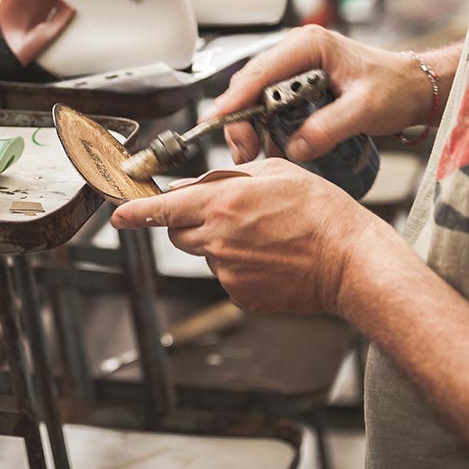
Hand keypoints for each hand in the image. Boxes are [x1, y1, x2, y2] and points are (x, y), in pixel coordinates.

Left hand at [109, 157, 387, 314]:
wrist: (350, 261)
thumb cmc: (320, 212)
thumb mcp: (273, 173)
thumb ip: (225, 178)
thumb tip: (190, 188)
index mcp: (222, 204)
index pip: (162, 208)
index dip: (135, 211)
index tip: (119, 214)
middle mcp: (218, 239)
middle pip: (178, 232)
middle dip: (189, 222)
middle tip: (228, 214)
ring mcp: (227, 271)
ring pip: (204, 253)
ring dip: (219, 243)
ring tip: (263, 236)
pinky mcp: (240, 295)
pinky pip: (226, 275)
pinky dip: (239, 266)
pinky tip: (270, 257)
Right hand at [213, 25, 438, 163]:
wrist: (415, 88)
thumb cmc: (396, 87)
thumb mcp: (365, 108)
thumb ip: (330, 127)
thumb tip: (296, 147)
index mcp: (309, 46)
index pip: (260, 72)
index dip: (235, 99)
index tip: (218, 121)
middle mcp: (296, 51)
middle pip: (250, 85)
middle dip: (240, 119)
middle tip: (244, 152)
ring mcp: (295, 66)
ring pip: (255, 95)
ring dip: (249, 125)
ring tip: (252, 152)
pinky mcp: (298, 83)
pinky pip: (269, 103)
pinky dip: (263, 125)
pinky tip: (267, 144)